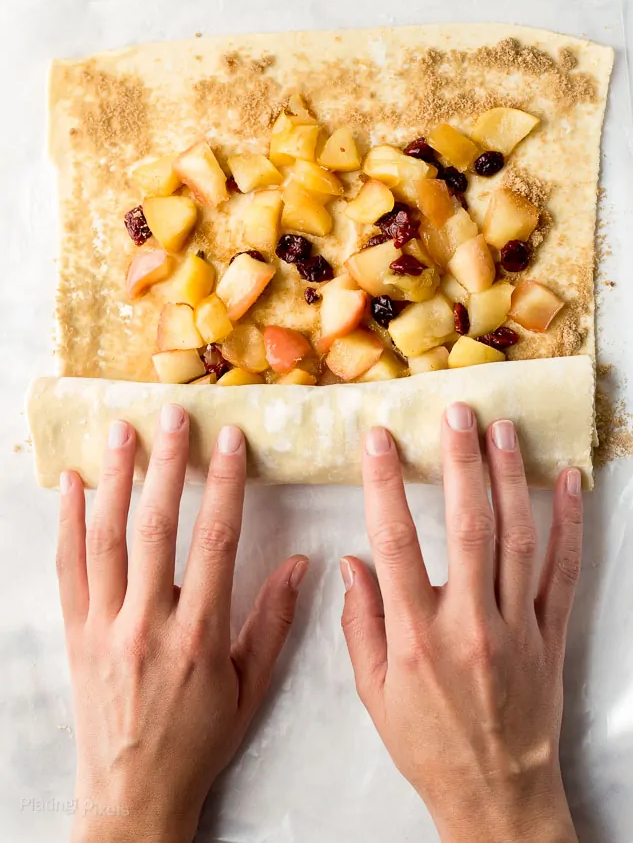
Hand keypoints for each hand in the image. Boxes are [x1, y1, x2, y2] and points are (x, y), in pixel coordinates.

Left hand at [57, 407, 307, 842]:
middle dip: (168, 464)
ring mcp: (104, 626)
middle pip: (157, 528)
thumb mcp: (249, 687)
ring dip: (117, 479)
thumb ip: (273, 622)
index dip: (225, 484)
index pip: (215, 541)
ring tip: (122, 430)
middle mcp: (148, 623)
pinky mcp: (75, 634)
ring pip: (108, 539)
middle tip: (173, 415)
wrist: (134, 795)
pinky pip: (69, 570)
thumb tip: (302, 564)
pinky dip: (69, 523)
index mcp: (199, 635)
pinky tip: (73, 485)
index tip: (229, 440)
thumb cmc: (198, 741)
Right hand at [341, 404, 580, 842]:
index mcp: (417, 637)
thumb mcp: (374, 693)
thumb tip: (349, 563)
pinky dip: (568, 523)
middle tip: (455, 413)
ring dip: (510, 479)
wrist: (496, 793)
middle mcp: (469, 624)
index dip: (385, 485)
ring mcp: (517, 627)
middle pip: (467, 529)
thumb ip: (359, 624)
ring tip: (501, 430)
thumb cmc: (428, 744)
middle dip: (460, 463)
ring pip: (517, 539)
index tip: (379, 440)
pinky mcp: (550, 635)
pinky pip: (564, 571)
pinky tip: (567, 482)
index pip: (396, 543)